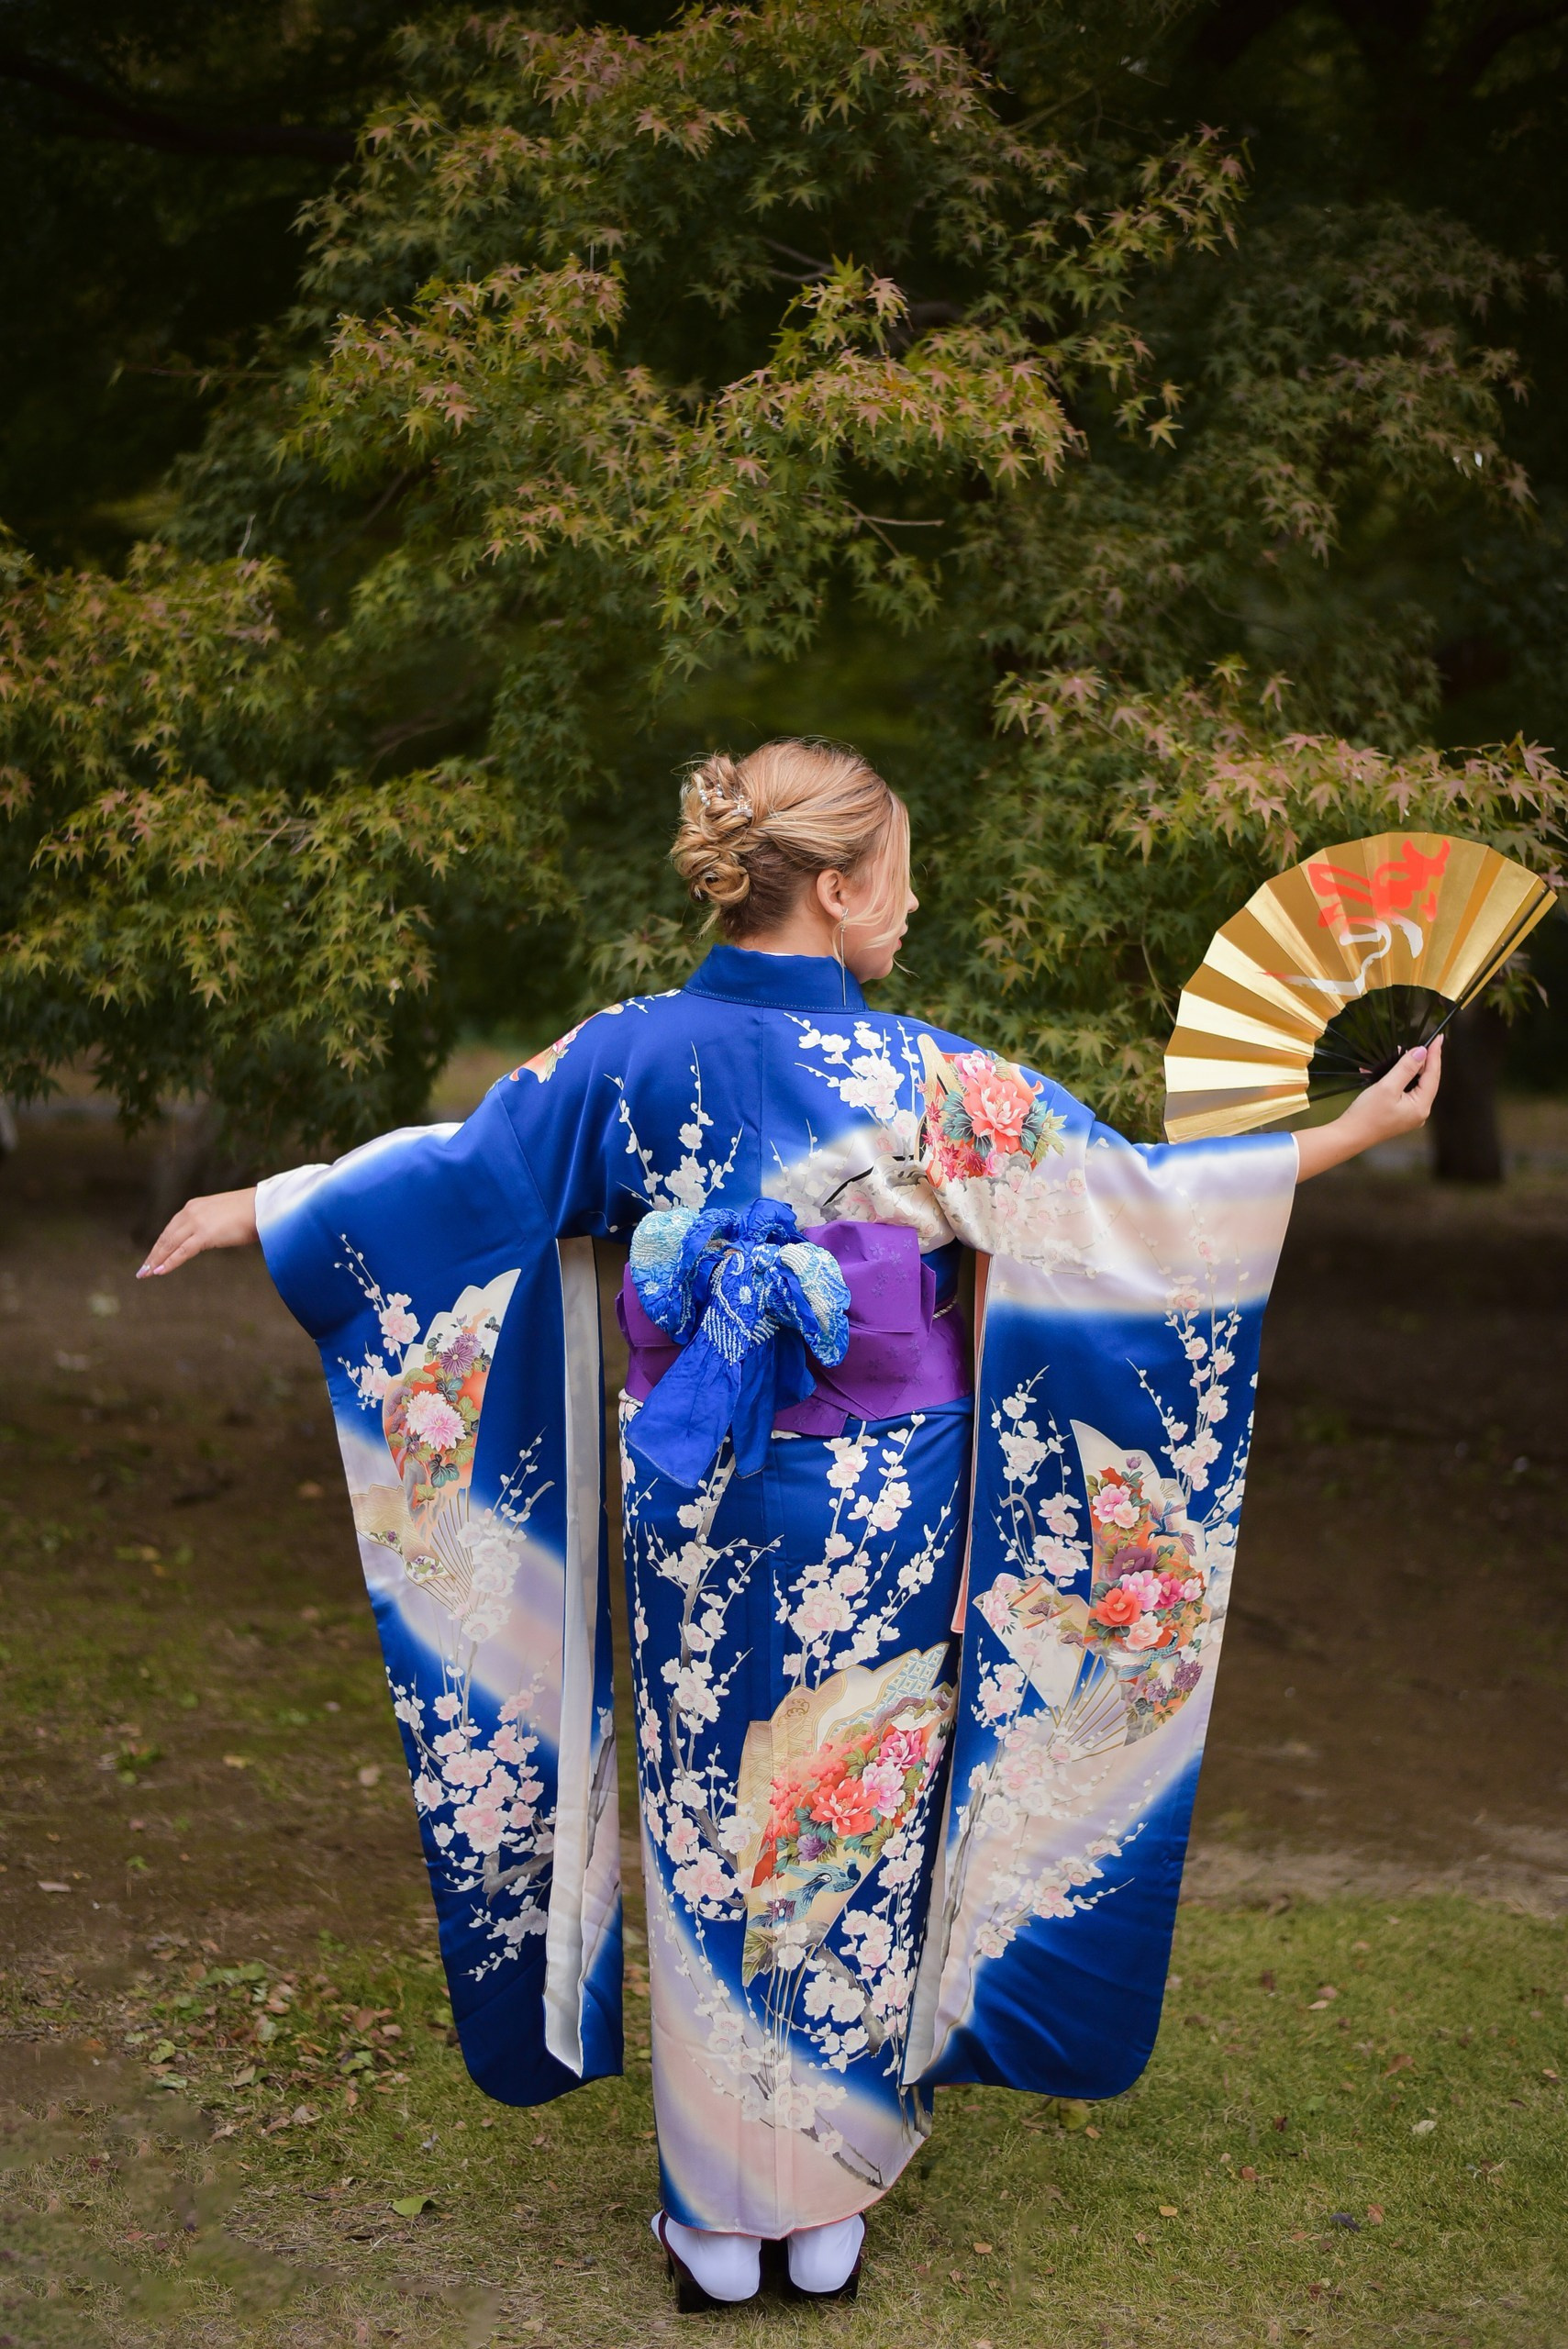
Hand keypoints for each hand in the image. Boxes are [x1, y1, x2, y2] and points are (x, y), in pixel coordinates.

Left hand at [138, 1187, 259, 1275]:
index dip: (160, 1245)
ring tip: (146, 1274)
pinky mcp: (204, 1234)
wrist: (265, 1206)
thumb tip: (210, 1237)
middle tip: (143, 1270)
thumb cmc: (252, 1212)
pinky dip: (169, 1262)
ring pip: (169, 1245)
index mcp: (194, 1206)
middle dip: (153, 1255)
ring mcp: (196, 1223)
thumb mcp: (224, 1216)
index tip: (152, 1257)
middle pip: (165, 1237)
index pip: (171, 1229)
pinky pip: (182, 1252)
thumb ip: (212, 1225)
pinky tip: (160, 1271)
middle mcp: (191, 1212)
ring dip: (156, 1261)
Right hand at [1294, 1035, 1442, 1182]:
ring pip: (1415, 1085)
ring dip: (1408, 1069)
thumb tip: (1422, 1052)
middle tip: (1421, 1043)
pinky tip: (1389, 1071)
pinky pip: (1405, 1092)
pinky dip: (1399, 1080)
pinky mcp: (1401, 1115)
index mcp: (1421, 1107)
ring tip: (1403, 1054)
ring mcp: (1411, 1115)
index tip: (1438, 1038)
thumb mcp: (1387, 1086)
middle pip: (1426, 1081)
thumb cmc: (1367, 1114)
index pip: (1433, 1075)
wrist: (1349, 1135)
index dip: (1435, 1055)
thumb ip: (1406, 1068)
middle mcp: (1420, 1113)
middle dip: (1421, 1061)